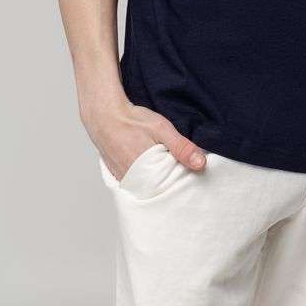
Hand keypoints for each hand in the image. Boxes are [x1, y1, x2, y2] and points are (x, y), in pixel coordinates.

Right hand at [86, 101, 207, 181]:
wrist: (104, 115)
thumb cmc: (132, 120)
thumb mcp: (161, 129)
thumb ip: (181, 147)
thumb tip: (201, 164)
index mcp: (147, 175)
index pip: (172, 188)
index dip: (183, 179)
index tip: (190, 171)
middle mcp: (134, 183)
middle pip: (160, 189)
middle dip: (171, 180)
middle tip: (176, 164)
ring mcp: (125, 181)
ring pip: (148, 187)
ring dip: (158, 180)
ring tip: (163, 163)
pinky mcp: (119, 177)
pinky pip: (136, 184)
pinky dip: (145, 178)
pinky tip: (149, 165)